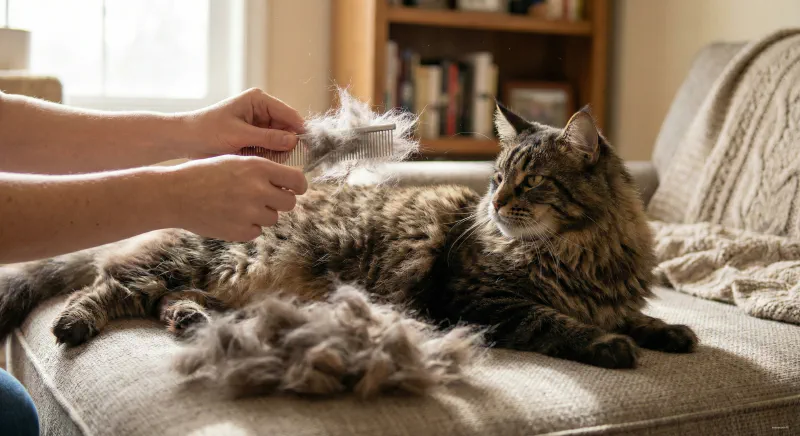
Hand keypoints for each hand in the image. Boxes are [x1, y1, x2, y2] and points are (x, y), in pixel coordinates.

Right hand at [165, 155, 307, 240]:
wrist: (175, 194)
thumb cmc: (205, 174)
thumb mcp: (235, 160)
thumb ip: (263, 170)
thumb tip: (290, 182)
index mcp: (258, 167)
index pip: (298, 180)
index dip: (299, 186)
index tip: (295, 188)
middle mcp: (258, 190)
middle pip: (290, 202)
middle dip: (280, 201)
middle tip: (265, 198)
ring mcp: (250, 212)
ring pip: (273, 218)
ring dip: (262, 214)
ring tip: (239, 205)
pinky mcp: (241, 231)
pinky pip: (257, 231)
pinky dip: (248, 226)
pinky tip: (230, 216)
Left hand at [182, 88, 305, 157]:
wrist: (186, 139)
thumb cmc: (208, 132)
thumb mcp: (239, 135)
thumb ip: (267, 137)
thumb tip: (294, 140)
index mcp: (259, 100)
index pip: (289, 114)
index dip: (300, 130)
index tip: (309, 147)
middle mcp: (262, 109)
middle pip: (287, 128)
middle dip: (288, 144)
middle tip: (287, 160)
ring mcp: (259, 123)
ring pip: (280, 139)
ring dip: (278, 151)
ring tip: (268, 160)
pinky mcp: (254, 135)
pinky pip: (270, 146)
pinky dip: (269, 154)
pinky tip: (261, 161)